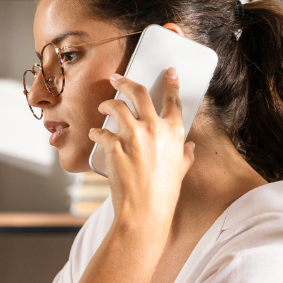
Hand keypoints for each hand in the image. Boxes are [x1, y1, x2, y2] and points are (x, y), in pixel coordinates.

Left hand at [88, 68, 194, 228]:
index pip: (173, 100)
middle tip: (117, 79)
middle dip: (126, 82)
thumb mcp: (181, 170)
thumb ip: (185, 154)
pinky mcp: (114, 146)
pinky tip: (94, 134)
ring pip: (116, 106)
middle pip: (139, 93)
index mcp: (174, 133)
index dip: (171, 83)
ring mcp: (133, 136)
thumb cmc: (164, 193)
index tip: (169, 72)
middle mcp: (154, 129)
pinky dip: (96, 132)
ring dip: (107, 104)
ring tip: (103, 107)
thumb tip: (189, 146)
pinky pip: (101, 132)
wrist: (145, 211)